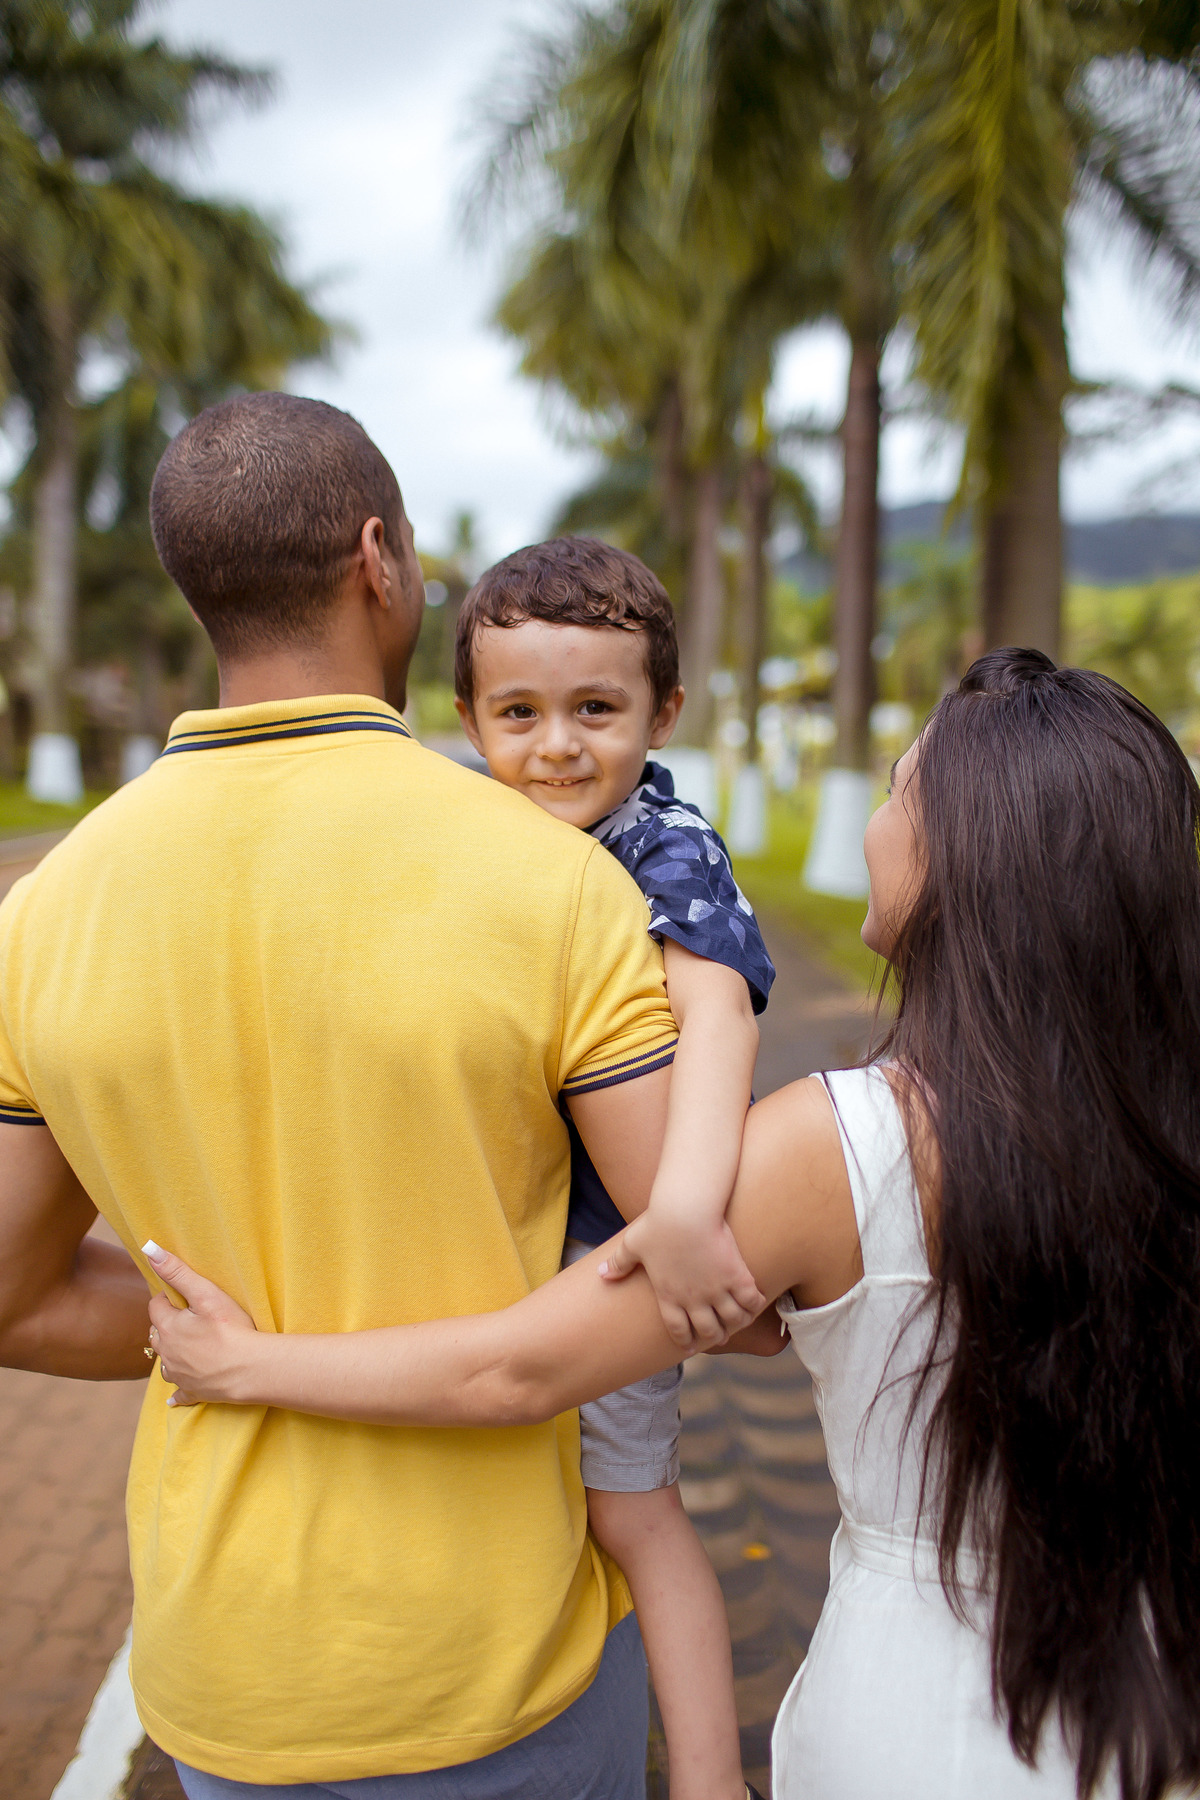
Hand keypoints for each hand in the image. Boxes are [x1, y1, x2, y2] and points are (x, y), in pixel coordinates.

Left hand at [143, 1243, 258, 1406]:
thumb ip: (177, 1271)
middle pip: (158, 1334)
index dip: (168, 1298)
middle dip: (168, 1325)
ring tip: (187, 1346)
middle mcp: (167, 1353)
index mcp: (167, 1328)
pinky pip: (178, 1392)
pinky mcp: (192, 1392)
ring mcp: (178, 1375)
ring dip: (172, 1353)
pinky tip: (175, 1395)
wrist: (250, 1369)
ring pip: (166, 1361)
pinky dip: (177, 1390)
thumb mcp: (206, 1294)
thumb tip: (149, 1248)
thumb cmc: (231, 1328)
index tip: (182, 1296)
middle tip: (188, 1317)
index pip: (155, 1306)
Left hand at [599, 1209, 765, 1350]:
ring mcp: (717, 1289)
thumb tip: (602, 1275)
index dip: (684, 1340)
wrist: (686, 1210)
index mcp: (668, 1295)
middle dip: (713, 1335)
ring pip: (732, 1320)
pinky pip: (751, 1300)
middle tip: (718, 1335)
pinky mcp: (737, 1275)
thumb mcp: (632, 1245)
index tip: (689, 1346)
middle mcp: (694, 1298)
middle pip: (707, 1329)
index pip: (677, 1329)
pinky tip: (756, 1303)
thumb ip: (618, 1264)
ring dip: (736, 1324)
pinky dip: (754, 1305)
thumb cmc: (657, 1224)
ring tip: (739, 1321)